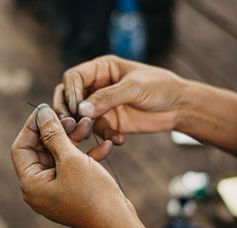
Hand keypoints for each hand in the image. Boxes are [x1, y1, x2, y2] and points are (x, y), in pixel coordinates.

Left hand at [11, 104, 130, 227]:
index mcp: (31, 184)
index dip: (32, 126)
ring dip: (74, 139)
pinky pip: (73, 168)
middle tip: (73, 117)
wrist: (119, 225)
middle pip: (41, 150)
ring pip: (59, 156)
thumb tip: (41, 113)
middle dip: (58, 131)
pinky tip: (105, 145)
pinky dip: (86, 156)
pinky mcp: (72, 191)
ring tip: (89, 125)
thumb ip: (54, 134)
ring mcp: (56, 190)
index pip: (21, 148)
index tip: (46, 109)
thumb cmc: (93, 195)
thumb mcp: (71, 159)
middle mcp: (39, 188)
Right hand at [53, 55, 185, 144]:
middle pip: (68, 97)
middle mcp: (96, 86)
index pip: (73, 77)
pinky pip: (96, 130)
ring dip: (82, 126)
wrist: (179, 107)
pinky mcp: (108, 121)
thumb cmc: (160, 87)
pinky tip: (119, 139)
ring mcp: (101, 105)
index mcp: (100, 69)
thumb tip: (80, 110)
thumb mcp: (134, 88)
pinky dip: (104, 136)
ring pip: (78, 116)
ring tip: (91, 133)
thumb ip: (107, 98)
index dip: (70, 92)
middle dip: (68, 110)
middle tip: (72, 124)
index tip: (77, 108)